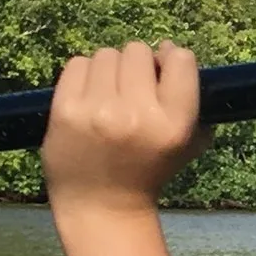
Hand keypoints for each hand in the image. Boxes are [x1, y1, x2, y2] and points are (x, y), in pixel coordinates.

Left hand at [41, 41, 204, 211]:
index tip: (160, 76)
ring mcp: (98, 112)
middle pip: (138, 51)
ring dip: (109, 70)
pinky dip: (84, 75)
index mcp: (173, 124)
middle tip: (129, 90)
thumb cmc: (147, 171)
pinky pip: (78, 64)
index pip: (181, 59)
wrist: (101, 206)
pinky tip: (87, 97)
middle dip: (136, 66)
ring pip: (107, 55)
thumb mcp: (185, 143)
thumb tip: (168, 48)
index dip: (170, 61)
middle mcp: (137, 115)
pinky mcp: (66, 111)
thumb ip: (189, 96)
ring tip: (107, 96)